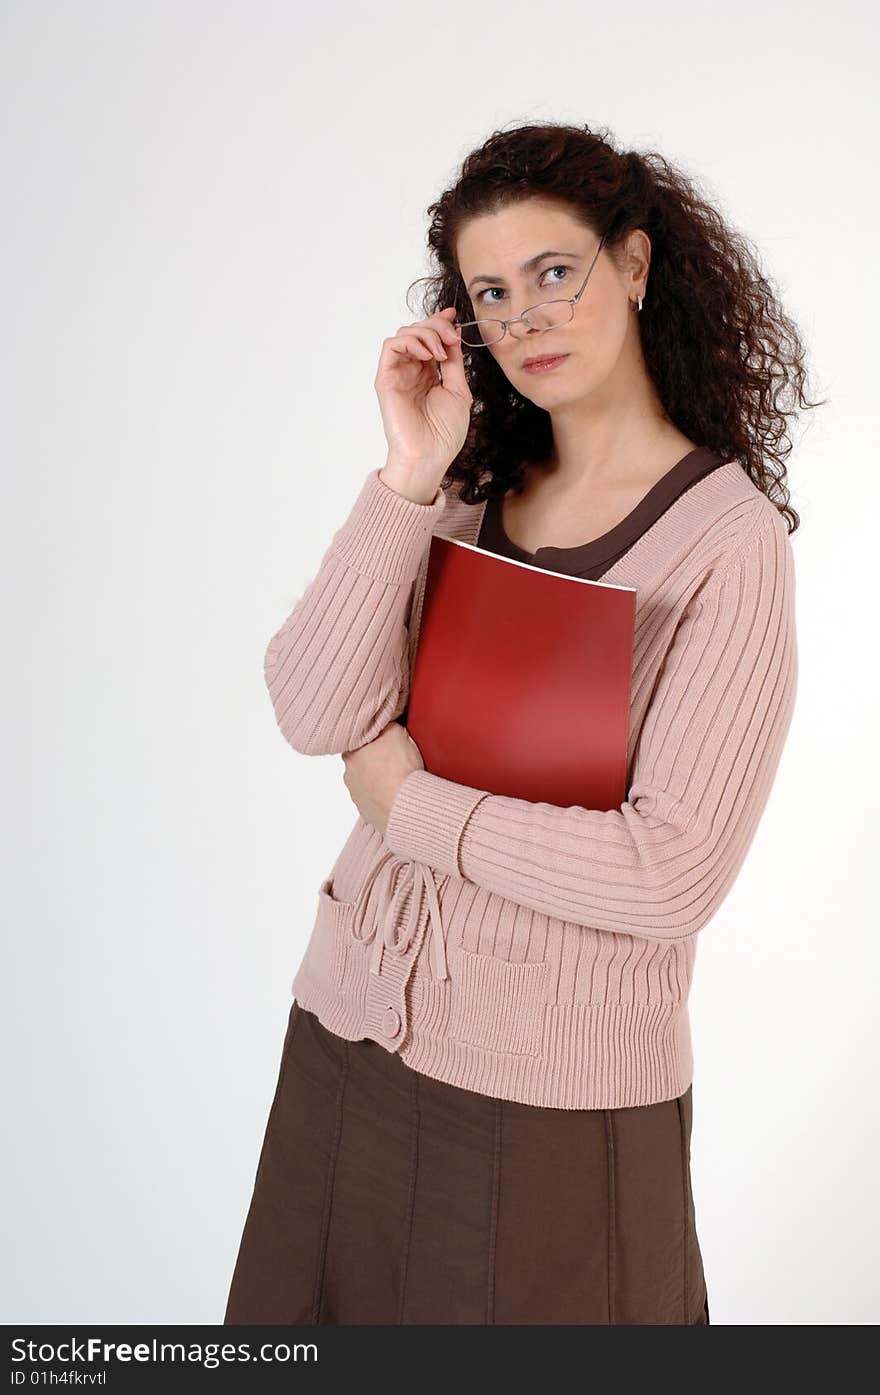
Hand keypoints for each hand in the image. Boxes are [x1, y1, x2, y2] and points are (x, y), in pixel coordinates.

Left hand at [341, 720, 424, 836]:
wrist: (405, 803)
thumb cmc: (399, 769)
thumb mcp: (397, 732)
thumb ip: (387, 725)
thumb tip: (385, 723)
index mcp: (351, 753)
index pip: (357, 742)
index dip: (371, 741)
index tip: (384, 742)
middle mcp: (349, 775)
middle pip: (361, 763)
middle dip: (375, 761)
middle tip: (395, 760)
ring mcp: (357, 795)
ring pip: (366, 783)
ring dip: (379, 781)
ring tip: (398, 779)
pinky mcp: (367, 812)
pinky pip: (374, 801)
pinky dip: (384, 797)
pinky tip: (397, 794)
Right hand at [374, 306, 472, 494]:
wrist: (429, 455)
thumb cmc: (444, 432)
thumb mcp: (458, 390)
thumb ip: (454, 362)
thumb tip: (454, 334)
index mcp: (429, 373)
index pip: (430, 338)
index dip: (440, 322)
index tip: (454, 316)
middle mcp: (412, 370)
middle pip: (417, 330)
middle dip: (437, 326)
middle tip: (452, 337)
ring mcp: (398, 373)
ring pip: (404, 333)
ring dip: (426, 333)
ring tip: (441, 350)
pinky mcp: (386, 378)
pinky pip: (391, 346)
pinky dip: (411, 341)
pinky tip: (428, 355)